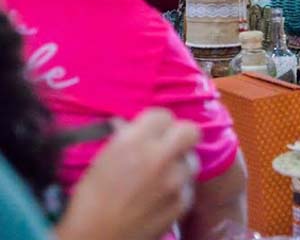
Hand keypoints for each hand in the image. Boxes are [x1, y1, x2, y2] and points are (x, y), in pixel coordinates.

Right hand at [56, 109, 200, 239]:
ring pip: (191, 160)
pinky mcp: (183, 202)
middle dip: (180, 136)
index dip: (158, 124)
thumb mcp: (102, 160)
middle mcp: (159, 156)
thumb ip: (125, 139)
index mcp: (135, 141)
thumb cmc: (89, 200)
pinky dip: (178, 190)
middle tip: (168, 146)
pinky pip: (188, 187)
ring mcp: (175, 180)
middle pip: (190, 130)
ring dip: (179, 165)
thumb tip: (131, 125)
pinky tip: (161, 197)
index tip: (152, 132)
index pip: (163, 115)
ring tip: (162, 176)